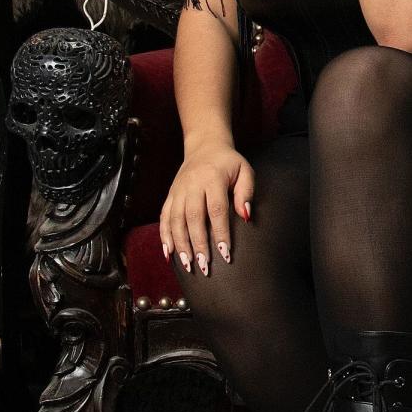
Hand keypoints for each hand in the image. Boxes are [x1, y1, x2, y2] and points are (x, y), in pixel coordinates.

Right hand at [159, 145, 254, 275]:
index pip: (217, 210)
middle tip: (204, 266)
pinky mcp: (170, 195)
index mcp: (212, 178)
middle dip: (198, 243)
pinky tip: (169, 253)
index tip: (225, 253)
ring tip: (187, 264)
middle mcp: (192, 185)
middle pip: (193, 218)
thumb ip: (246, 192)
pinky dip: (165, 236)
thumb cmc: (229, 163)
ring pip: (176, 220)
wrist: (205, 146)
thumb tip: (245, 216)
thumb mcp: (245, 170)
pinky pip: (164, 217)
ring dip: (180, 244)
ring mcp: (178, 190)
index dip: (220, 233)